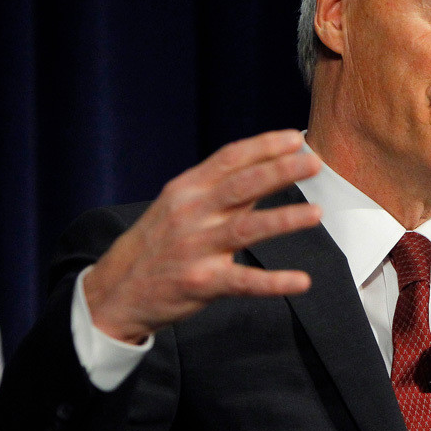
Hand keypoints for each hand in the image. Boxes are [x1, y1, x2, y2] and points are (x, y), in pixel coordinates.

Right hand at [83, 130, 321, 343]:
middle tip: (313, 162)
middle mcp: (191, 213)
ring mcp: (196, 248)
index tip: (295, 138)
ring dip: (284, 220)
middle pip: (241, 186)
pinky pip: (244, 282)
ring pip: (246, 229)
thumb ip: (222, 189)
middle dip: (280, 171)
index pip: (229, 159)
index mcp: (187, 189)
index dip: (264, 147)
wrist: (115, 291)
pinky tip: (302, 281)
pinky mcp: (201, 283)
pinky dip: (274, 282)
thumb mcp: (179, 206)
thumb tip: (269, 169)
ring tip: (316, 212)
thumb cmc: (157, 243)